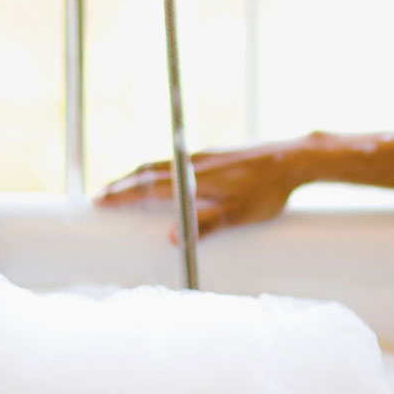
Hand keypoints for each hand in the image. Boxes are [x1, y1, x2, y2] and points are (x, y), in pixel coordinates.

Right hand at [96, 144, 302, 239]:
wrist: (295, 158)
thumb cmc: (270, 190)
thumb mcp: (240, 214)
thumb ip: (207, 225)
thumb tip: (173, 239)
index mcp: (196, 178)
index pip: (149, 186)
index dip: (122, 194)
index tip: (98, 201)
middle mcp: (195, 162)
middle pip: (149, 171)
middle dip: (122, 184)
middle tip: (100, 196)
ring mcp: (206, 155)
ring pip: (163, 164)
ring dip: (139, 175)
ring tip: (124, 186)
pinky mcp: (218, 153)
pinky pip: (177, 160)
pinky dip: (160, 169)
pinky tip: (165, 177)